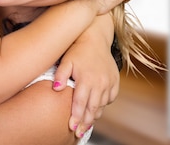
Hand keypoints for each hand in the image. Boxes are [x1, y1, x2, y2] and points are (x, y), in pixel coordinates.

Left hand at [51, 10, 120, 138]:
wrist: (95, 38)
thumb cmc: (77, 49)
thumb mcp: (66, 60)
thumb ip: (60, 75)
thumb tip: (55, 89)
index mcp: (86, 79)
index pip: (80, 104)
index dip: (76, 117)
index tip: (72, 128)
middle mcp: (100, 83)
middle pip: (92, 109)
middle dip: (86, 122)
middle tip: (79, 132)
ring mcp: (109, 82)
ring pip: (102, 105)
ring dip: (94, 115)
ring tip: (86, 123)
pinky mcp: (115, 81)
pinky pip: (110, 98)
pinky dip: (103, 104)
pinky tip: (96, 107)